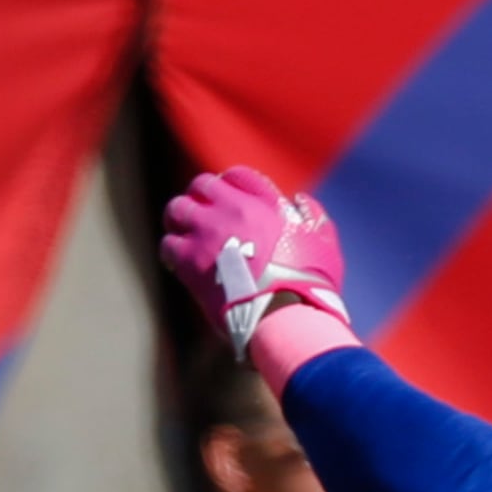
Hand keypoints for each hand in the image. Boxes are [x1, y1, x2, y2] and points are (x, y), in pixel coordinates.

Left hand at [161, 169, 350, 362]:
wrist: (283, 315)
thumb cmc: (308, 283)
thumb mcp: (323, 244)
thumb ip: (313, 216)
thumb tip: (300, 200)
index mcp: (263, 203)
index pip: (238, 175)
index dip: (233, 183)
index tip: (232, 195)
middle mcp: (229, 211)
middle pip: (201, 186)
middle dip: (202, 196)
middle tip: (204, 212)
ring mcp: (205, 233)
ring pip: (177, 209)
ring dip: (181, 218)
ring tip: (187, 232)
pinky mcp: (188, 260)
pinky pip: (168, 243)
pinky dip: (173, 249)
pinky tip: (180, 260)